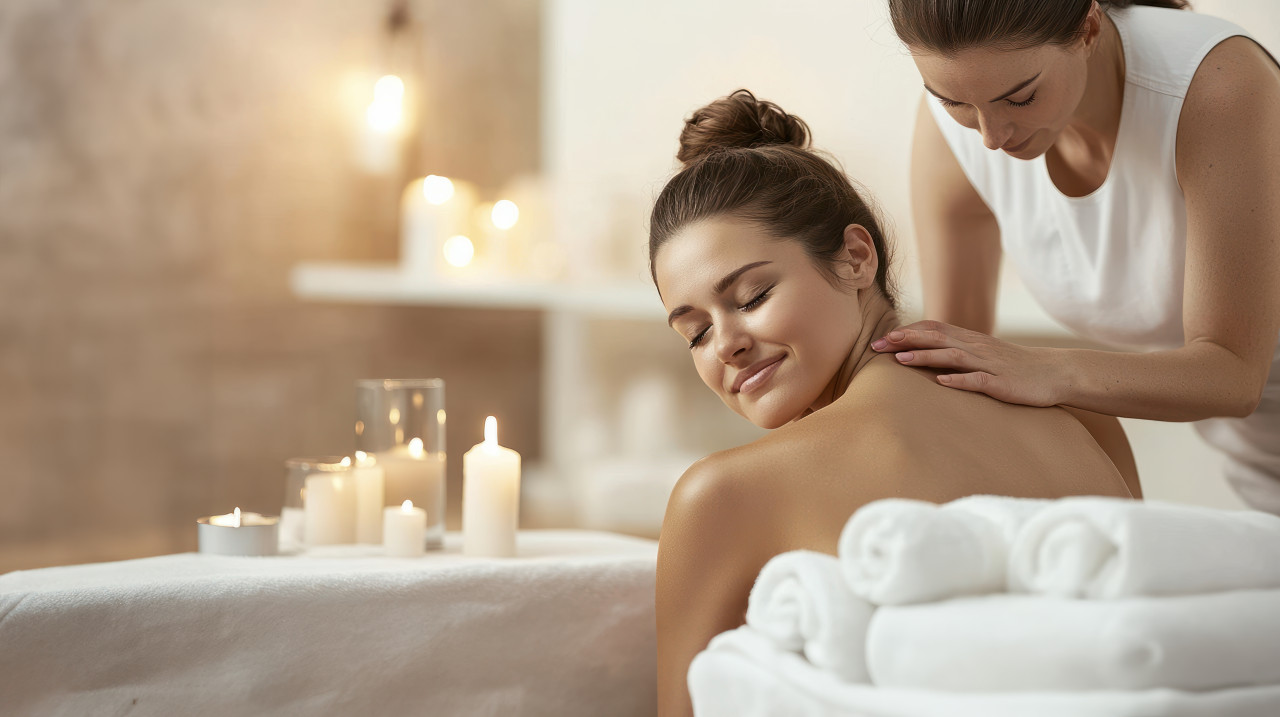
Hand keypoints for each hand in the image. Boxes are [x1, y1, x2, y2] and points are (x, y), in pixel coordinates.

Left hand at [870, 320, 1063, 406]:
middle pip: (937, 338)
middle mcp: (977, 348)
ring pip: (953, 356)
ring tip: (901, 360)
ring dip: (925, 357)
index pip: (933, 328)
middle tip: (878, 345)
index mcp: (970, 340)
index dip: (907, 331)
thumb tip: (926, 351)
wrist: (1054, 372)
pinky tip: (942, 382)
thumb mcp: (983, 353)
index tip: (882, 338)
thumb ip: (958, 349)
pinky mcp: (1001, 383)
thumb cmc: (1014, 366)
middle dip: (906, 340)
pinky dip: (959, 380)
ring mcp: (989, 365)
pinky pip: (978, 380)